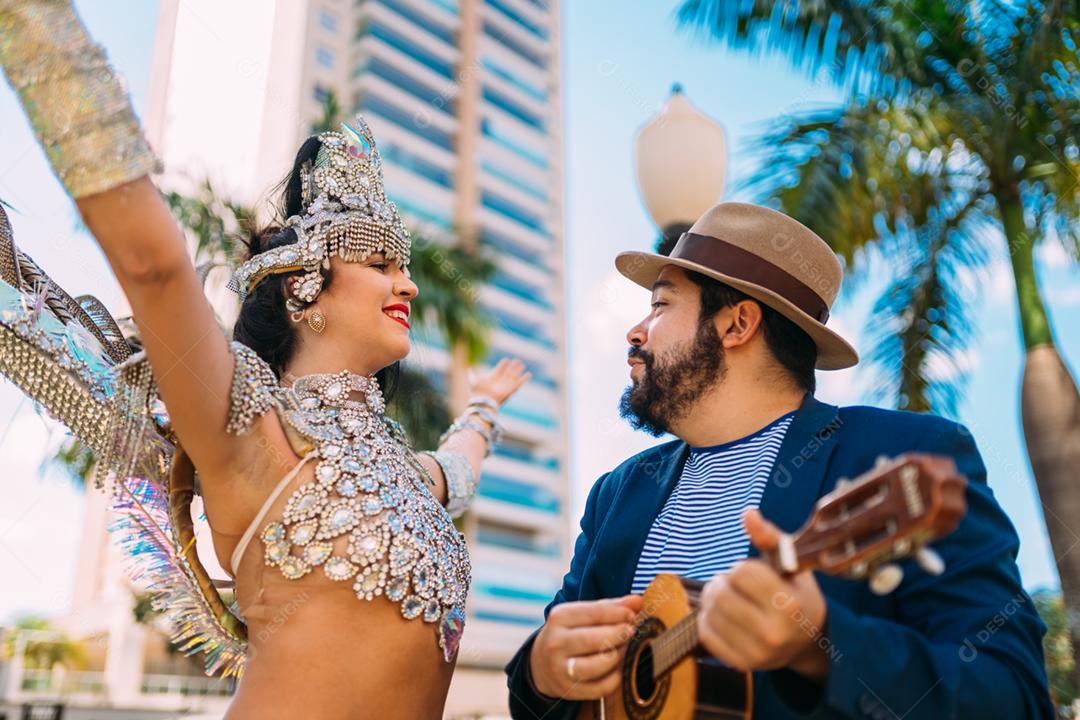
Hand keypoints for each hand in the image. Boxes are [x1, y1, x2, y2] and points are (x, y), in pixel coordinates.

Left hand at [468, 357, 529, 405]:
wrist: (484, 401)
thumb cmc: (478, 392)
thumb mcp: (473, 380)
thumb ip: (472, 374)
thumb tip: (468, 367)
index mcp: (492, 378)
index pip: (499, 370)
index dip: (503, 365)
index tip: (506, 360)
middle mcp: (500, 382)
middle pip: (508, 372)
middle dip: (512, 367)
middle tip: (517, 361)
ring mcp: (506, 385)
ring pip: (514, 376)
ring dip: (518, 370)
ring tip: (522, 364)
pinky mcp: (511, 389)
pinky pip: (519, 383)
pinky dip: (524, 379)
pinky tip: (529, 374)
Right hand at [529, 596, 642, 699]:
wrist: (541, 663)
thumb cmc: (569, 633)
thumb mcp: (581, 615)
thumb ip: (609, 607)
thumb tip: (637, 601)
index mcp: (559, 618)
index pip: (594, 613)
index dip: (617, 613)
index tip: (632, 614)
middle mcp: (556, 643)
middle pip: (594, 639)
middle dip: (618, 635)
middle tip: (630, 631)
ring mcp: (560, 669)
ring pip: (597, 665)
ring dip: (617, 656)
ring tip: (624, 648)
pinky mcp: (568, 690)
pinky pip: (600, 688)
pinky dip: (614, 678)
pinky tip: (617, 668)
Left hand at [697, 509, 828, 678]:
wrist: (808, 640)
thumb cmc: (795, 592)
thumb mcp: (789, 563)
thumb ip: (767, 537)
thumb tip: (747, 513)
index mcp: (788, 603)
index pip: (741, 572)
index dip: (742, 568)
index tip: (752, 574)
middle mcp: (773, 633)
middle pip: (720, 593)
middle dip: (722, 582)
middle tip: (732, 584)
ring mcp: (756, 653)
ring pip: (709, 613)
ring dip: (712, 599)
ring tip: (727, 598)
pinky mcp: (741, 664)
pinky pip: (705, 634)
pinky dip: (708, 620)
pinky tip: (723, 616)